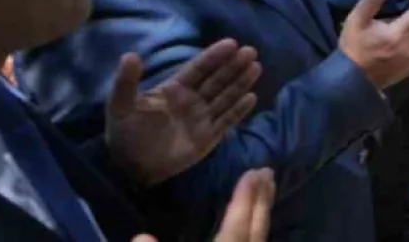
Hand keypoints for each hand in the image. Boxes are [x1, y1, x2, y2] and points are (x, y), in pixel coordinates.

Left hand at [105, 40, 260, 187]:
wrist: (129, 168)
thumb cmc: (125, 133)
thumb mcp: (121, 105)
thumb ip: (126, 81)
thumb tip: (129, 54)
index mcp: (175, 88)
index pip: (199, 68)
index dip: (214, 56)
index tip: (231, 43)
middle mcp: (192, 100)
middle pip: (217, 79)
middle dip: (233, 65)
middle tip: (250, 51)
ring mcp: (202, 118)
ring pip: (226, 96)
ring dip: (241, 82)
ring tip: (255, 67)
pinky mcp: (208, 137)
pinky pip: (227, 120)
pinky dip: (239, 110)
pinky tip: (251, 97)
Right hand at [132, 169, 274, 241]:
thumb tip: (140, 236)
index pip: (237, 226)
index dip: (245, 199)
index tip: (253, 172)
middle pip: (256, 231)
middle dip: (262, 201)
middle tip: (267, 173)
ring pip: (259, 241)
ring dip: (261, 216)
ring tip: (264, 194)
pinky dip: (254, 235)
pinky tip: (252, 230)